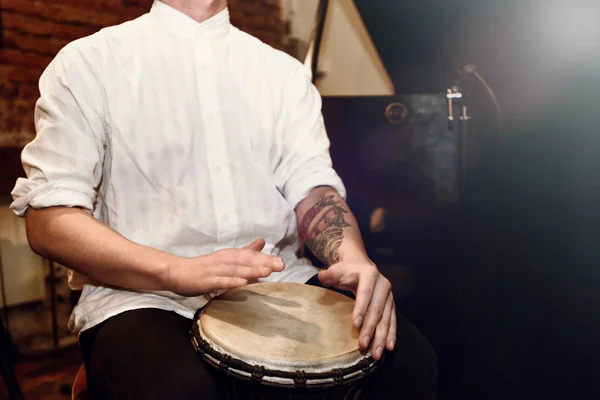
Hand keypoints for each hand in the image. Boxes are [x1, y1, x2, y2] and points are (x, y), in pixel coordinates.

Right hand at [167, 239, 284, 295]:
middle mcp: (224, 260)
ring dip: (251, 269)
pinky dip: (232, 281)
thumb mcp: (227, 257)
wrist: (177, 272)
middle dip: (264, 262)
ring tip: (267, 271)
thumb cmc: (204, 267)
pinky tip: (243, 282)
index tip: (282, 262)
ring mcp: (215, 270)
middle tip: (281, 265)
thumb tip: (262, 242)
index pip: (250, 255)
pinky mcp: (206, 280)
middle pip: (246, 261)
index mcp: (230, 255)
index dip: (266, 258)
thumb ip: (245, 251)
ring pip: (236, 269)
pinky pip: (220, 281)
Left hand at [318, 257, 395, 360]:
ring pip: (386, 318)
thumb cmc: (346, 270)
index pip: (365, 293)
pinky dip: (391, 334)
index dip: (361, 309)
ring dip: (381, 336)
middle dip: (370, 328)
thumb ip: (329, 274)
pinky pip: (392, 320)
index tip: (355, 324)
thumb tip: (322, 277)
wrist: (360, 265)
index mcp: (370, 274)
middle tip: (363, 344)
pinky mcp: (391, 304)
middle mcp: (383, 285)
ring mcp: (389, 295)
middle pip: (377, 309)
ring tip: (376, 353)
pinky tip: (389, 347)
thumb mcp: (337, 269)